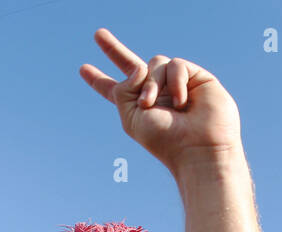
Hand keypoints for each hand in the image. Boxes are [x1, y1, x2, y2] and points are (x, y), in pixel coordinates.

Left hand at [79, 28, 242, 176]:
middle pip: (135, 66)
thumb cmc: (166, 140)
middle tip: (98, 34)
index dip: (100, 80)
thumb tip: (138, 68)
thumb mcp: (132, 118)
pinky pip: (175, 65)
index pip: (117, 89)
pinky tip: (180, 102)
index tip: (83, 69)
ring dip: (150, 84)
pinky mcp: (197, 77)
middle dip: (114, 50)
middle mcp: (157, 94)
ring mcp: (177, 84)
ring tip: (153, 105)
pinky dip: (173, 82)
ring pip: (154, 64)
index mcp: (139, 107)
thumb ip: (123, 89)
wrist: (198, 147)